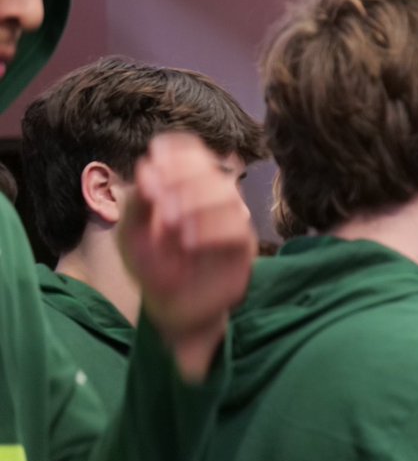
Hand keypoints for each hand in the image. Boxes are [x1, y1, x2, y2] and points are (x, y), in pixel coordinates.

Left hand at [119, 133, 256, 381]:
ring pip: (227, 194)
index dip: (174, 152)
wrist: (170, 309)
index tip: (153, 164)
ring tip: (170, 226)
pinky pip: (237, 228)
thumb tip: (148, 167)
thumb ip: (137, 201)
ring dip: (196, 202)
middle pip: (209, 168)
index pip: (190, 151)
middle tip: (157, 201)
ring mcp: (232, 220)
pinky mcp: (243, 247)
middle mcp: (213, 197)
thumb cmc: (152, 267)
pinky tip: (188, 242)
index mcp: (186, 186)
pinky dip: (211, 229)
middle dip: (181, 178)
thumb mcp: (130, 234)